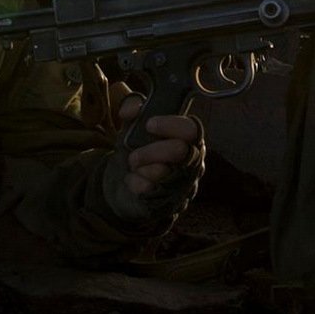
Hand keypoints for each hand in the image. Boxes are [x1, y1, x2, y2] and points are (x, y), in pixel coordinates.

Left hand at [106, 94, 204, 223]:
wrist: (122, 184)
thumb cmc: (136, 150)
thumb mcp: (132, 125)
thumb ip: (132, 109)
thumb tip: (132, 109)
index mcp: (188, 140)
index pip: (192, 129)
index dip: (171, 124)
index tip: (149, 124)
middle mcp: (192, 162)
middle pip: (180, 151)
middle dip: (151, 150)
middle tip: (134, 154)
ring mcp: (184, 185)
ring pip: (164, 173)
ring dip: (141, 168)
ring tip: (133, 167)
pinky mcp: (170, 204)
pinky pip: (150, 192)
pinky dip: (135, 184)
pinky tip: (133, 181)